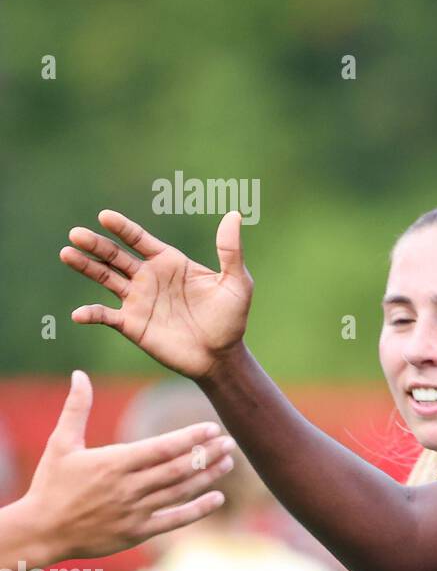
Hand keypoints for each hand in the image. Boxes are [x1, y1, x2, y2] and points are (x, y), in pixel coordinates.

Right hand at [13, 371, 235, 563]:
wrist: (40, 532)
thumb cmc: (51, 485)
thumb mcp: (60, 444)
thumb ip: (77, 409)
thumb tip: (79, 374)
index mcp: (113, 463)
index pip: (161, 448)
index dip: (190, 438)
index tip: (212, 428)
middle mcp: (128, 487)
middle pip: (177, 469)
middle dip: (207, 454)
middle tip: (230, 442)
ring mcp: (134, 512)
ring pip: (180, 492)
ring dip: (207, 477)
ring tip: (228, 463)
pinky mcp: (137, 533)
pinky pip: (174, 520)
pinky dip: (198, 510)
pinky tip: (218, 499)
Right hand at [60, 210, 252, 378]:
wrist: (221, 356)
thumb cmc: (231, 318)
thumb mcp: (236, 282)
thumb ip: (230, 250)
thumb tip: (234, 215)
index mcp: (170, 262)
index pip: (140, 239)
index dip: (123, 228)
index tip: (105, 216)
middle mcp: (149, 277)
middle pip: (116, 255)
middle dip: (96, 244)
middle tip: (76, 234)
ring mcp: (137, 300)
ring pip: (105, 278)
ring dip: (85, 266)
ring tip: (66, 253)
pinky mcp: (132, 324)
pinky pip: (106, 315)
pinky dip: (91, 313)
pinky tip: (79, 314)